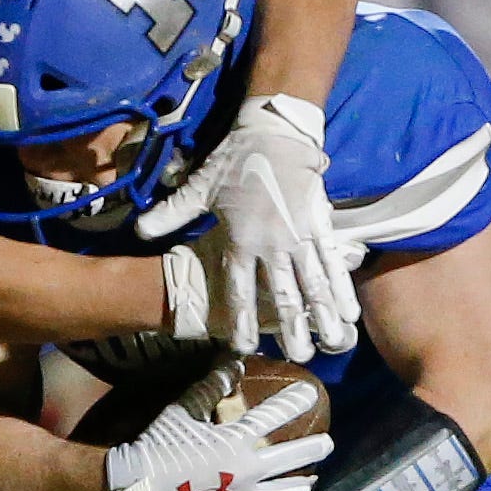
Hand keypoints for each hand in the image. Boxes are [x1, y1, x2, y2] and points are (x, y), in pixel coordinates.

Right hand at [102, 359, 330, 490]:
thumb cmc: (158, 447)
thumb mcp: (182, 412)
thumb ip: (210, 387)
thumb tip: (231, 360)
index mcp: (236, 441)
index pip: (275, 416)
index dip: (295, 401)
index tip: (313, 393)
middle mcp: (248, 472)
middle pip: (294, 457)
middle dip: (315, 448)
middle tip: (328, 443)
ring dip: (303, 482)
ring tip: (312, 478)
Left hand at [135, 94, 357, 361]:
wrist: (275, 131)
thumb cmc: (235, 160)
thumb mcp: (199, 186)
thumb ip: (172, 213)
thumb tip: (140, 229)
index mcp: (240, 238)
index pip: (238, 289)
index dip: (242, 320)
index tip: (245, 347)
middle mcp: (272, 243)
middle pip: (282, 296)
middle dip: (291, 329)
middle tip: (299, 359)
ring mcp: (300, 235)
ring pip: (313, 285)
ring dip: (322, 317)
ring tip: (331, 344)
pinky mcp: (321, 224)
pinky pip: (333, 263)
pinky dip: (342, 289)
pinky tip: (350, 313)